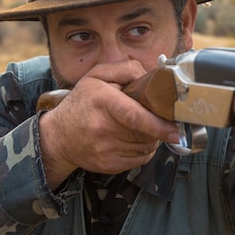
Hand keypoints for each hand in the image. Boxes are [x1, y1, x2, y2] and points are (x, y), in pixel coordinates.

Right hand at [39, 61, 179, 189]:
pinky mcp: (108, 166)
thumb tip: (152, 78)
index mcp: (102, 101)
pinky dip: (142, 151)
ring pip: (146, 148)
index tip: (176, 130)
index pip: (135, 117)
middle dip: (156, 127)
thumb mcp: (97, 75)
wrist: (58, 137)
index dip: (159, 125)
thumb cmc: (82, 102)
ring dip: (150, 139)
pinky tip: (132, 140)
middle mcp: (102, 128)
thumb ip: (126, 69)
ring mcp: (105, 150)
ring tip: (139, 128)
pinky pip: (139, 160)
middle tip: (152, 118)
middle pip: (146, 133)